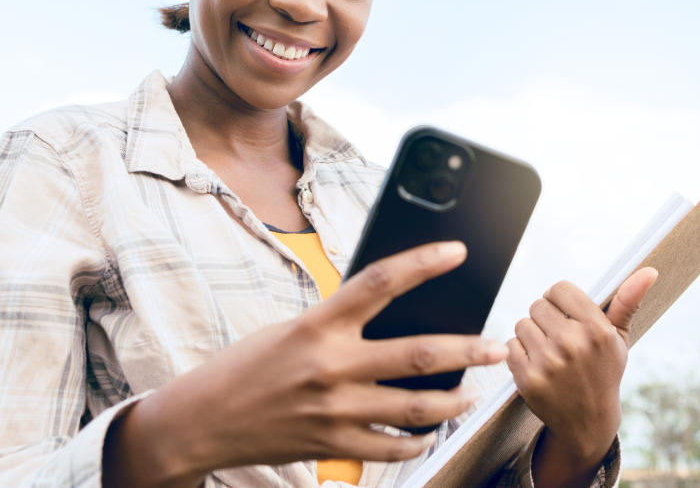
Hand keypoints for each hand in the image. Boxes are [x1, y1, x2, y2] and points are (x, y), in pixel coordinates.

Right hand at [104, 241, 507, 486]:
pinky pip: (392, 448)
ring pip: (417, 407)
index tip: (457, 251)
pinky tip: (431, 431)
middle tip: (499, 343)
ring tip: (475, 390)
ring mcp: (335, 410)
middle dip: (469, 348)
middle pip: (418, 354)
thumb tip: (396, 311)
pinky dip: (419, 440)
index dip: (422, 263)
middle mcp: (330, 366)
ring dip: (456, 400)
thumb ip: (340, 322)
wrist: (201, 420)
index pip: (380, 282)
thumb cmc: (247, 366)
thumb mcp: (292, 329)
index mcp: (317, 324)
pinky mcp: (333, 445)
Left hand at [506, 267, 658, 486]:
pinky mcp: (528, 379)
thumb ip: (628, 301)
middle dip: (546, 318)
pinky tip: (538, 365)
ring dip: (532, 335)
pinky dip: (520, 353)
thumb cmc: (604, 371)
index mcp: (597, 330)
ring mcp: (548, 363)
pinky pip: (510, 346)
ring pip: (522, 324)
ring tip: (549, 352)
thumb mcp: (619, 338)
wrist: (588, 421)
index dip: (559, 299)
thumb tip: (649, 270)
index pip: (559, 289)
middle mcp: (573, 344)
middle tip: (559, 338)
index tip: (565, 313)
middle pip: (538, 305)